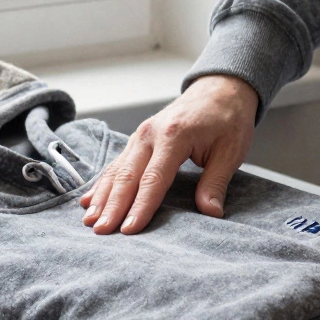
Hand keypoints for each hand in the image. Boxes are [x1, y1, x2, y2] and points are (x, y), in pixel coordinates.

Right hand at [80, 74, 258, 233]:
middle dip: (112, 206)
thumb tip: (211, 213)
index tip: (129, 230)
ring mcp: (141, 135)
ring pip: (117, 170)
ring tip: (89, 221)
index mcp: (174, 136)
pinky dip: (103, 183)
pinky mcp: (138, 139)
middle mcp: (150, 134)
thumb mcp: (230, 151)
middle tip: (100, 231)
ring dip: (102, 197)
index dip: (140, 207)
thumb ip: (216, 182)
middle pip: (127, 176)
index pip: (153, 179)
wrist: (221, 88)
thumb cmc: (229, 118)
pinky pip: (117, 164)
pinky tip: (89, 200)